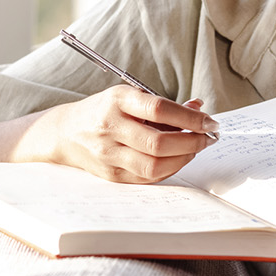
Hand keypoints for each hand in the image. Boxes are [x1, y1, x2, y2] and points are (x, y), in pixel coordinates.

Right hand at [32, 85, 218, 183]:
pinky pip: (147, 178)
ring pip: (155, 165)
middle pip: (159, 143)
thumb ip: (164, 105)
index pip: (160, 110)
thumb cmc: (104, 111)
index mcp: (117, 101)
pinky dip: (169, 169)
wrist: (65, 132)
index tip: (210, 121)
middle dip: (192, 142)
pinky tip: (178, 160)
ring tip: (195, 148)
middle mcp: (111, 127)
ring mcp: (109, 154)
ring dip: (183, 158)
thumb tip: (199, 110)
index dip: (190, 118)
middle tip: (208, 138)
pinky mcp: (111, 174)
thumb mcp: (129, 97)